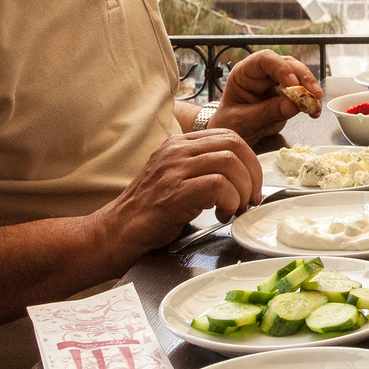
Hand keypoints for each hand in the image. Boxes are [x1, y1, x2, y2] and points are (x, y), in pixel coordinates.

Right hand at [96, 130, 261, 250]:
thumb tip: (244, 176)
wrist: (115, 232)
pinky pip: (218, 184)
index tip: (253, 184)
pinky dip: (231, 201)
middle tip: (251, 199)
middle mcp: (176, 151)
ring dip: (243, 190)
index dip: (250, 161)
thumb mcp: (177, 178)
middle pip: (234, 145)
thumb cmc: (149, 211)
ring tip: (235, 209)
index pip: (229, 136)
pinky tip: (222, 215)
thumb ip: (203, 169)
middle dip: (253, 174)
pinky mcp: (174, 191)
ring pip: (230, 162)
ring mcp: (173, 169)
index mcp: (179, 144)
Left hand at [214, 50, 322, 141]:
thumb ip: (265, 113)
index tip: (293, 83)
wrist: (234, 135)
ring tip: (315, 106)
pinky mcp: (286, 96)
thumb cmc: (229, 124)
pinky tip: (314, 112)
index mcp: (245, 73)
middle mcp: (262, 74)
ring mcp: (276, 84)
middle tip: (314, 94)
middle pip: (287, 65)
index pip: (264, 60)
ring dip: (310, 91)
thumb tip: (293, 106)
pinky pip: (302, 94)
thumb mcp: (242, 121)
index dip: (281, 68)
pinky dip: (310, 102)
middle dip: (303, 78)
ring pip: (299, 77)